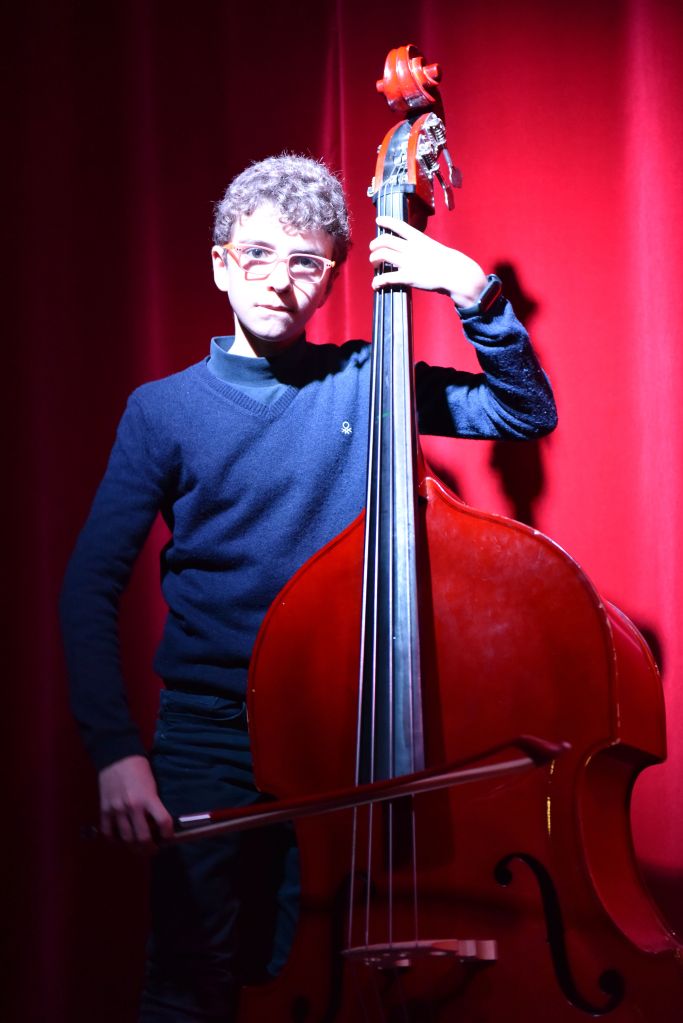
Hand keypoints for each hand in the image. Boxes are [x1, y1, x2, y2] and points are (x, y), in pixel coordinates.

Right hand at [98, 754, 173, 845]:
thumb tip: (158, 821)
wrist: (116, 756)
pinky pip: (108, 832)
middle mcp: (133, 806)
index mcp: (148, 798)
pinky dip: (114, 840)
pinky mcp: (105, 810)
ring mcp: (117, 810)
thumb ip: (154, 802)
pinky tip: (120, 840)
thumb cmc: (138, 768)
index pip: (163, 822)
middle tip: (153, 849)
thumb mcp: (152, 783)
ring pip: (126, 838)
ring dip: (134, 847)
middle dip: (150, 848)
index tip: (168, 837)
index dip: (168, 833)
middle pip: (142, 837)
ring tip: (138, 848)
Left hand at [369, 216, 487, 307]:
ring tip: (374, 264)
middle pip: (384, 240)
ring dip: (373, 259)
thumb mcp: (431, 246)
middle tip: (373, 249)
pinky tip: (375, 284)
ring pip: (381, 256)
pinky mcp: (407, 277)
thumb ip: (418, 245)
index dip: (386, 221)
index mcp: (418, 238)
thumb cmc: (445, 261)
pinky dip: (377, 281)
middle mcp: (410, 248)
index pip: (399, 225)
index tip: (378, 220)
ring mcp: (407, 262)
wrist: (455, 273)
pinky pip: (386, 278)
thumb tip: (407, 248)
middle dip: (374, 244)